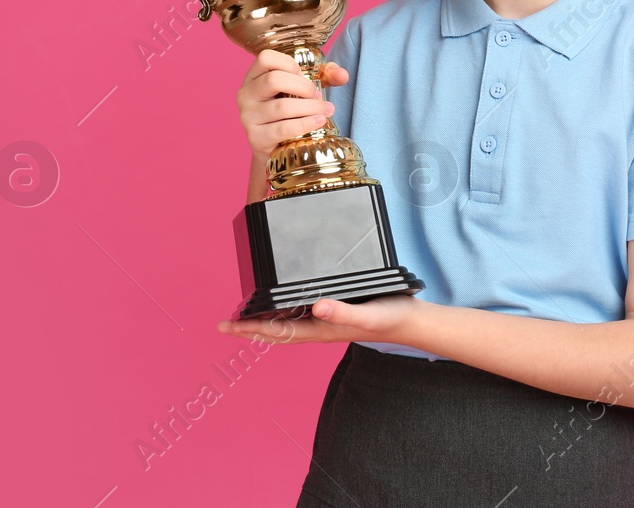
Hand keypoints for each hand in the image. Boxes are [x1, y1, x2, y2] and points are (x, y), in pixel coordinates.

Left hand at [216, 294, 426, 346]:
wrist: (410, 321)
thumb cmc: (390, 318)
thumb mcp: (369, 314)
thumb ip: (344, 311)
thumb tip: (317, 307)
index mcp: (321, 329)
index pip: (278, 330)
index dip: (251, 328)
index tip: (228, 326)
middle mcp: (318, 327)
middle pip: (276, 330)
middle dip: (249, 328)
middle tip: (224, 324)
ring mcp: (324, 321)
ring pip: (286, 324)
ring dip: (263, 321)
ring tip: (243, 316)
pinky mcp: (332, 312)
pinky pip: (299, 315)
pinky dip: (282, 311)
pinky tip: (279, 303)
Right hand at [237, 49, 348, 161]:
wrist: (276, 147)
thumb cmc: (289, 112)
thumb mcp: (302, 90)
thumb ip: (324, 77)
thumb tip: (343, 75)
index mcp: (253, 77)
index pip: (266, 58)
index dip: (290, 64)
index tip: (304, 76)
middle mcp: (245, 94)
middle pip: (274, 80)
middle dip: (304, 87)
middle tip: (317, 97)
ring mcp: (248, 117)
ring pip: (281, 107)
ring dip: (310, 108)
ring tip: (325, 111)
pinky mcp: (256, 138)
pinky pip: (283, 129)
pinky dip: (305, 124)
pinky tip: (318, 122)